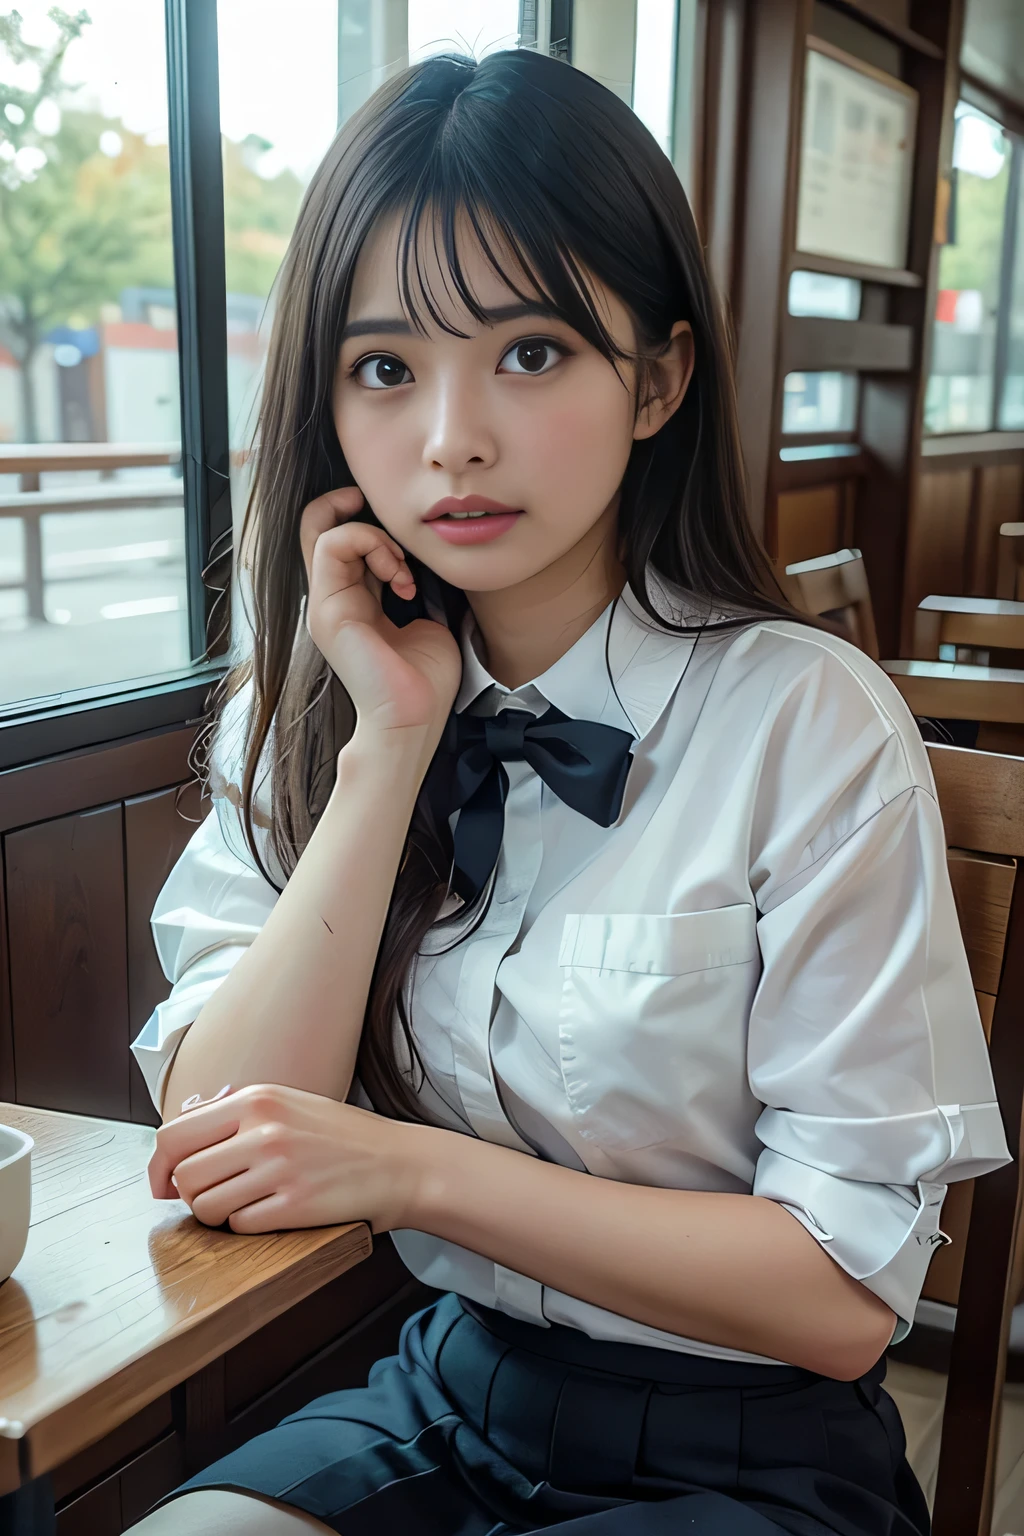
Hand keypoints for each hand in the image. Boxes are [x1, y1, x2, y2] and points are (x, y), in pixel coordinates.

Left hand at [148, 1081, 424, 1234]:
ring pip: (206, 1205)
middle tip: (212, 1196)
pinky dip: (245, 1226)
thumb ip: (232, 1108)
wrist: (396, 1163)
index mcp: (256, 1098)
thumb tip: (180, 1122)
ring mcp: (280, 1167)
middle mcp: (264, 1129)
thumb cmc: (338, 1135)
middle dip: (189, 1195)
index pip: (173, 1135)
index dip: (158, 1167)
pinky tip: (268, 1212)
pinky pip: (239, 1226)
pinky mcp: (296, 1205)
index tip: (162, 1185)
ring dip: (215, 1213)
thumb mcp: (286, 1102)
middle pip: (184, 1176)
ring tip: (242, 1204)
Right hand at [300, 488, 461, 742]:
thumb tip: (422, 564)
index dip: (357, 519)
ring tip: (402, 568)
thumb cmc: (424, 682)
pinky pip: (331, 546)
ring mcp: (326, 606)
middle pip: (316, 529)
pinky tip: (398, 576)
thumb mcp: (424, 620)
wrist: (414, 719)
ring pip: (324, 531)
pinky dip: (368, 544)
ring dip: (373, 535)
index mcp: (355, 604)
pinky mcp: (328, 611)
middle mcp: (333, 601)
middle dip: (346, 505)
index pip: (338, 545)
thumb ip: (413, 588)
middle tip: (376, 508)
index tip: (395, 524)